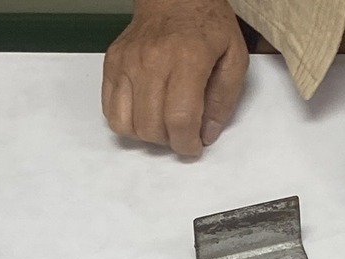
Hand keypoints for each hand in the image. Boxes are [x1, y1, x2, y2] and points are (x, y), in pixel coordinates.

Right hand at [102, 0, 246, 157]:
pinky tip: (145, 113)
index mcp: (188, 59)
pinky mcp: (112, 64)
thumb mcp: (235, 57)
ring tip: (163, 124)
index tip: (194, 146)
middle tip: (182, 133)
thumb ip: (224, 99)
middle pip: (151, 126)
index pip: (180, 119)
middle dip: (170, 142)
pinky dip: (127, 122)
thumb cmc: (206, 24)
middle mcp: (152, 61)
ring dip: (147, 135)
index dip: (187, 144)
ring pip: (127, 124)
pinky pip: (110, 111)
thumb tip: (207, 134)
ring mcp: (127, 63)